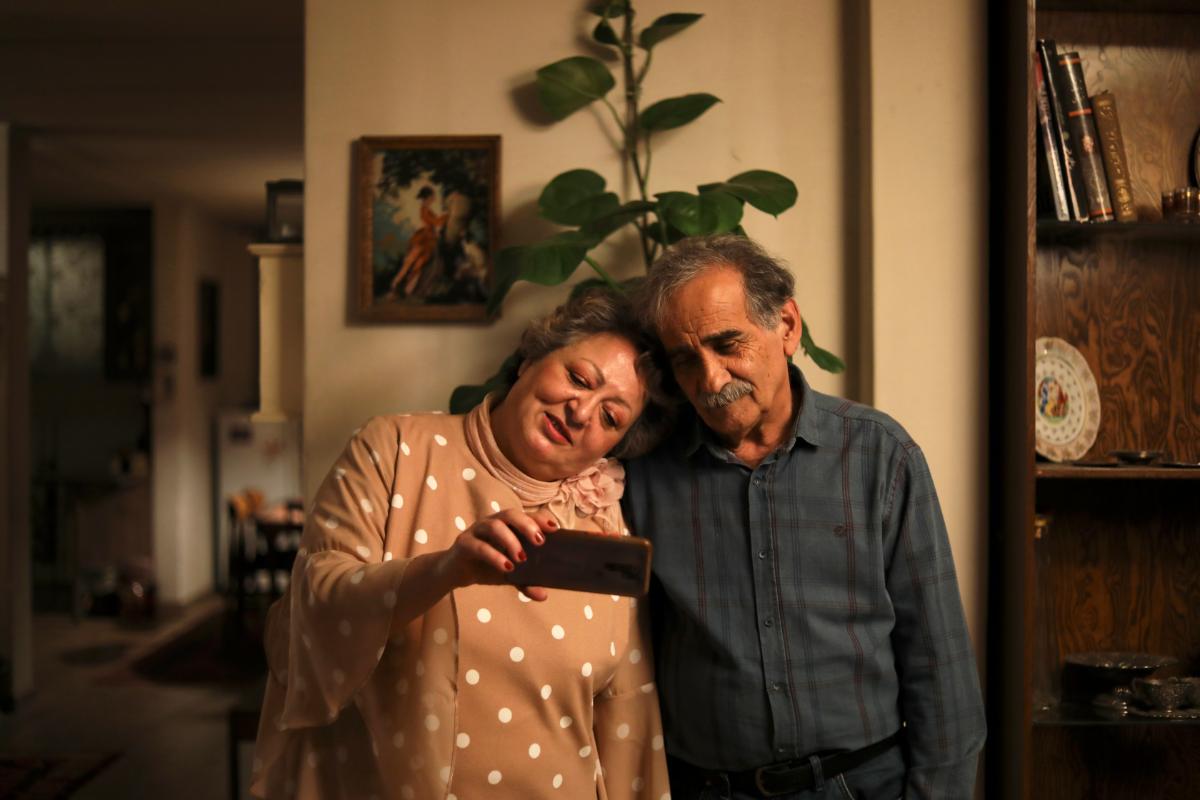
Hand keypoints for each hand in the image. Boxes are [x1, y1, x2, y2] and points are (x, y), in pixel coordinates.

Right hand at [440, 508, 557, 600]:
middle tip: (539, 542)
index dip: (540, 518)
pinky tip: (505, 567)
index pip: (525, 515)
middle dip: (526, 525)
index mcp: (507, 525)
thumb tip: (544, 595)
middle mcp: (492, 523)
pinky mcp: (463, 543)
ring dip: (510, 540)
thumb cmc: (485, 567)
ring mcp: (476, 530)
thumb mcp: (509, 575)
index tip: (555, 528)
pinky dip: (493, 555)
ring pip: (494, 525)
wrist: (454, 573)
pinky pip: (478, 545)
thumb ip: (525, 582)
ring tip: (521, 558)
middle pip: (510, 514)